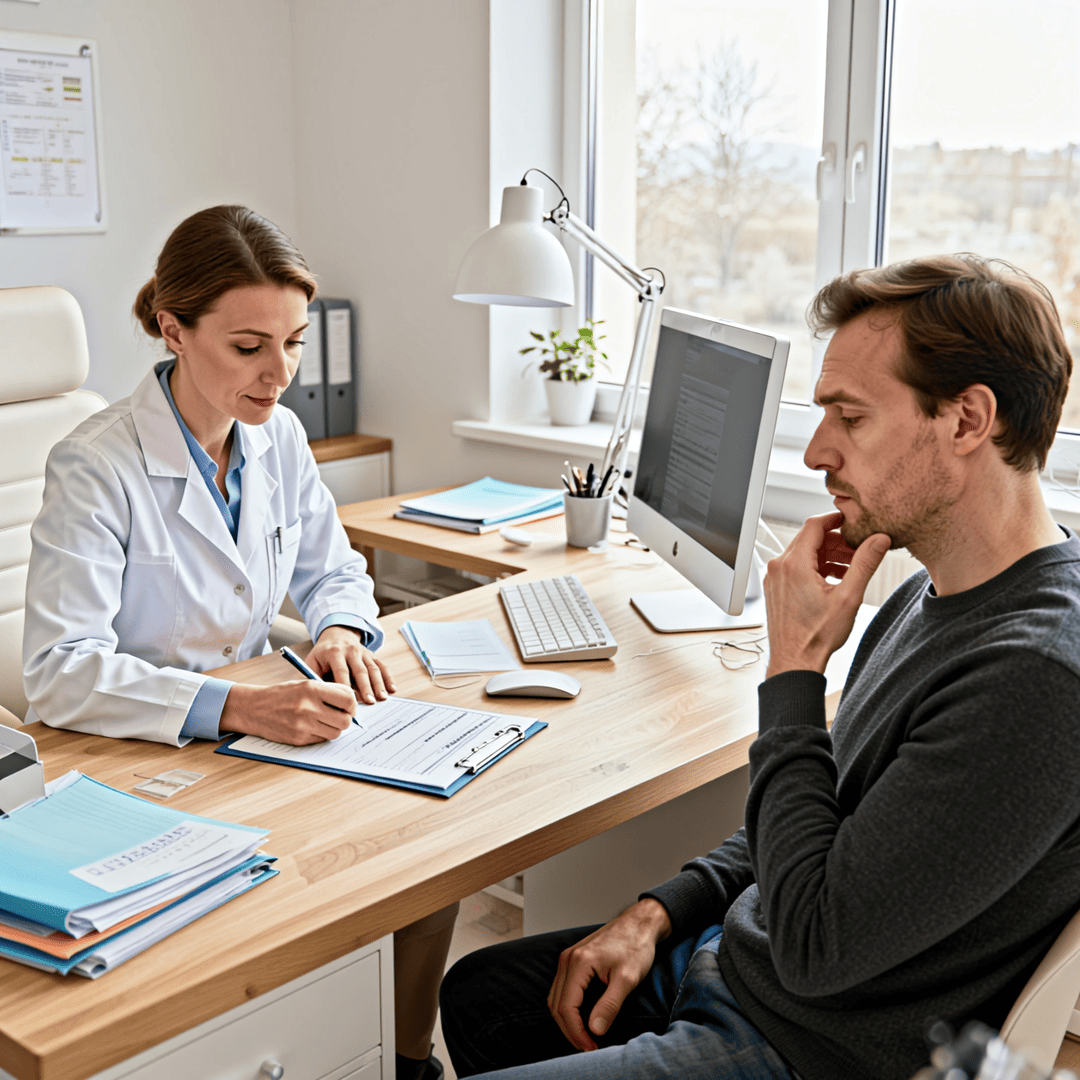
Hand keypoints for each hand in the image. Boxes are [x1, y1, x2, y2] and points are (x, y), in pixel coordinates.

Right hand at [220, 679, 358, 743]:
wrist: (253, 708)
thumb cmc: (281, 694)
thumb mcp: (305, 684)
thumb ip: (328, 691)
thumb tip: (351, 702)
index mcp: (312, 689)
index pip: (348, 699)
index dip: (352, 703)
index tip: (348, 705)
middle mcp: (308, 707)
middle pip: (345, 720)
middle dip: (346, 718)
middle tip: (340, 714)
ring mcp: (303, 725)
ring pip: (336, 733)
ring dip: (335, 728)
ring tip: (325, 720)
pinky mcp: (298, 739)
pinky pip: (321, 740)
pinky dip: (322, 734)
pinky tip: (312, 726)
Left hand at [306, 626, 396, 704]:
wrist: (337, 635)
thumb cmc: (322, 655)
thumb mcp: (312, 661)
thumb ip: (313, 677)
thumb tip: (316, 697)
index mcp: (334, 652)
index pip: (341, 670)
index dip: (346, 686)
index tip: (348, 701)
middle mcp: (350, 650)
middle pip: (360, 670)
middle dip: (366, 687)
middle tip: (370, 702)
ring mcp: (363, 652)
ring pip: (373, 668)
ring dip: (379, 684)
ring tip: (382, 698)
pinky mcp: (372, 655)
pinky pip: (382, 666)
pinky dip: (388, 678)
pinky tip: (392, 689)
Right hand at [546, 899, 671, 1051]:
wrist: (639, 924)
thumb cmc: (635, 946)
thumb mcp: (627, 979)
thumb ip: (610, 1005)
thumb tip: (595, 1030)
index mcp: (579, 963)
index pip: (566, 1007)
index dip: (576, 1032)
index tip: (591, 1047)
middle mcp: (568, 959)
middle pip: (556, 1004)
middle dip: (570, 1030)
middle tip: (588, 1047)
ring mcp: (568, 957)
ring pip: (556, 997)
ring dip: (567, 1020)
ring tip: (585, 1036)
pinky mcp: (573, 958)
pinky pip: (561, 988)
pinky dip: (567, 1007)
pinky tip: (581, 1017)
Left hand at [763, 511, 889, 678]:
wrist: (795, 660)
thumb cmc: (816, 635)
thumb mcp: (849, 597)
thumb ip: (865, 564)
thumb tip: (879, 540)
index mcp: (794, 564)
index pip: (814, 525)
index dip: (834, 519)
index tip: (850, 520)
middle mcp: (779, 567)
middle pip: (809, 539)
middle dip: (836, 541)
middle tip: (858, 550)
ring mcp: (774, 578)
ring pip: (803, 553)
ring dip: (827, 555)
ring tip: (850, 568)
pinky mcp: (775, 588)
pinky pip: (795, 567)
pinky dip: (815, 567)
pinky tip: (834, 580)